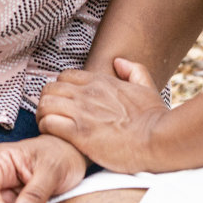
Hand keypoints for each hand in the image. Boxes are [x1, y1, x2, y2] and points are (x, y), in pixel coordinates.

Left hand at [35, 58, 167, 173]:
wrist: (158, 139)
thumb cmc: (154, 118)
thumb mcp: (147, 87)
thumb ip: (134, 70)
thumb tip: (119, 62)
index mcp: (101, 82)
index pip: (65, 76)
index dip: (60, 89)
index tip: (63, 103)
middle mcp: (88, 93)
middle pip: (50, 88)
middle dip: (47, 102)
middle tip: (51, 116)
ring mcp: (82, 112)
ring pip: (45, 104)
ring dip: (43, 115)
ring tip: (49, 126)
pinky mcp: (79, 133)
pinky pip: (49, 123)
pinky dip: (46, 129)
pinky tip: (54, 136)